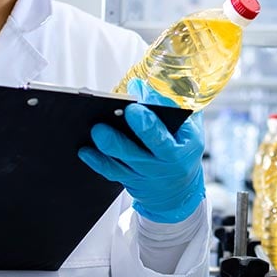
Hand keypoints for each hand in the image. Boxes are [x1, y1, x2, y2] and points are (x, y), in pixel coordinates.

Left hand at [79, 79, 204, 222]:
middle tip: (101, 125)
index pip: (162, 138)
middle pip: (136, 154)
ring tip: (94, 131)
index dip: (147, 125)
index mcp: (179, 151)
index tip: (133, 109)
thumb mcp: (190, 129)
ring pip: (120, 164)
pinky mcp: (129, 179)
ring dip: (105, 149)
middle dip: (118, 140)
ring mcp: (143, 175)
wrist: (180, 189)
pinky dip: (97, 161)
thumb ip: (172, 107)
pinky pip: (111, 172)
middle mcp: (160, 166)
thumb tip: (139, 87)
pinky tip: (85, 150)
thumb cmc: (184, 148)